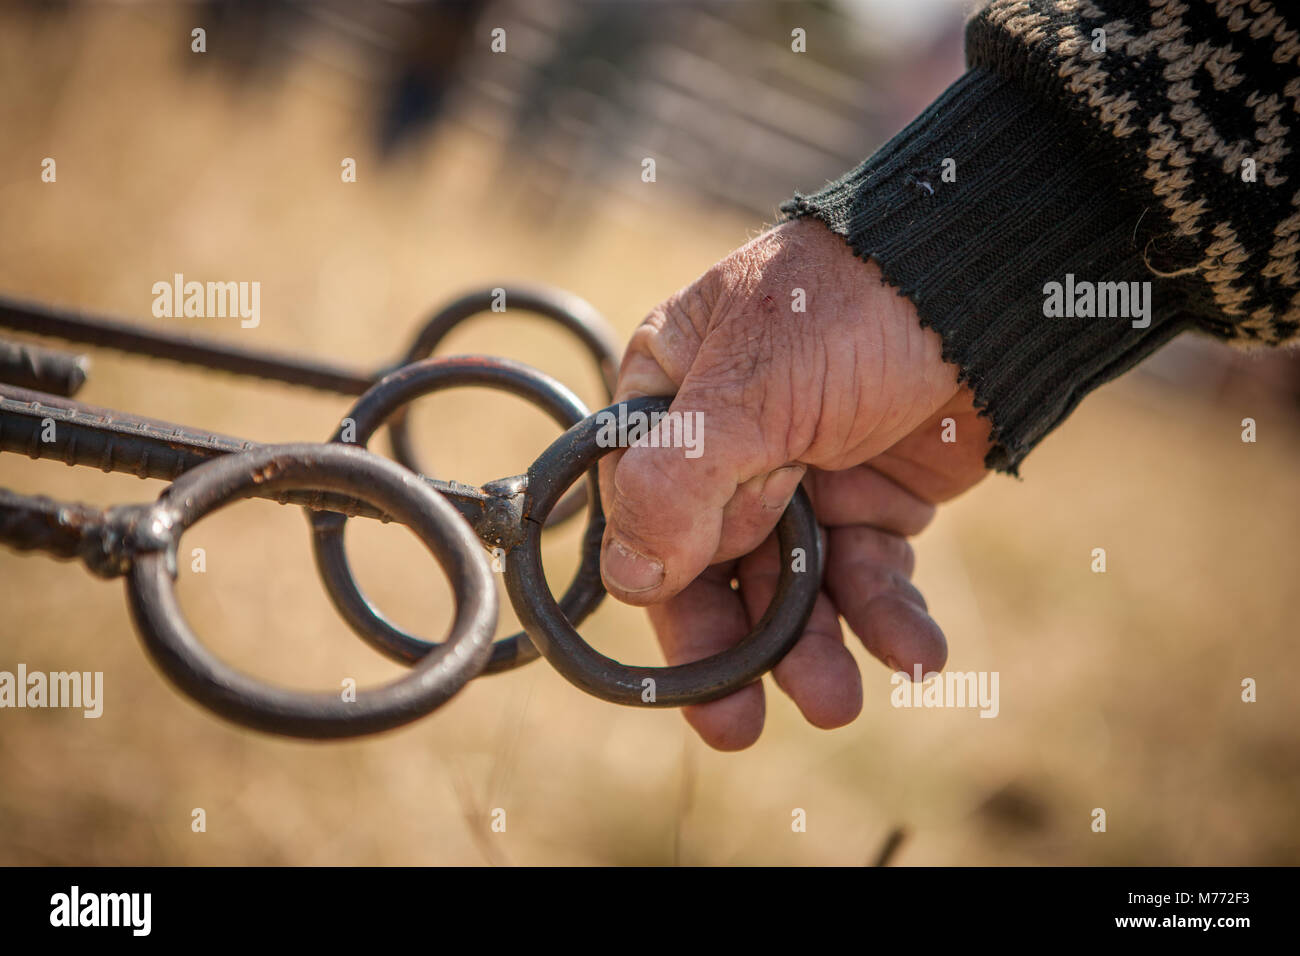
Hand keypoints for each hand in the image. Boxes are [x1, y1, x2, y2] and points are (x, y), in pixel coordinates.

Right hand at [598, 217, 992, 749]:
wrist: (988, 285)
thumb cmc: (850, 309)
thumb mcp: (750, 388)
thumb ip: (679, 480)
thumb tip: (627, 577)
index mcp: (672, 400)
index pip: (638, 510)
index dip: (660, 583)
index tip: (683, 653)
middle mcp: (729, 446)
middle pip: (712, 566)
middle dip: (730, 646)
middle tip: (735, 725)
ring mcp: (803, 478)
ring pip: (790, 585)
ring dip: (808, 648)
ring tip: (834, 703)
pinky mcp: (873, 503)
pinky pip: (866, 575)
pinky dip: (884, 617)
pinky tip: (913, 653)